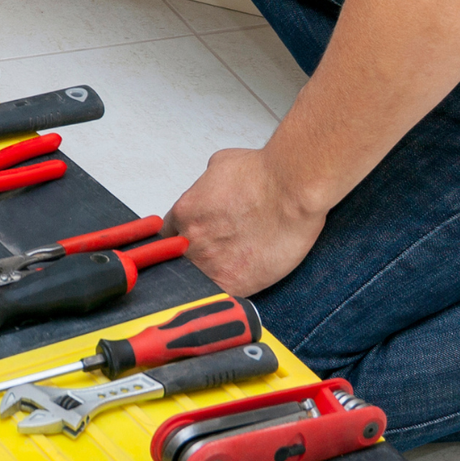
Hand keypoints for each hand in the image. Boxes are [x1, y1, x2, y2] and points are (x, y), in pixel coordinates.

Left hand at [166, 147, 325, 295]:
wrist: (291, 190)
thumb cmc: (263, 174)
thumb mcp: (218, 166)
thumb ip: (205, 186)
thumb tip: (209, 191)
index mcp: (184, 213)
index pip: (168, 234)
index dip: (182, 238)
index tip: (195, 240)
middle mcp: (192, 239)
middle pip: (180, 258)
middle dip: (195, 256)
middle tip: (218, 252)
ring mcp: (210, 264)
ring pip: (197, 278)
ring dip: (210, 273)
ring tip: (233, 265)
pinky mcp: (234, 283)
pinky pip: (220, 294)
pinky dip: (226, 290)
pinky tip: (240, 278)